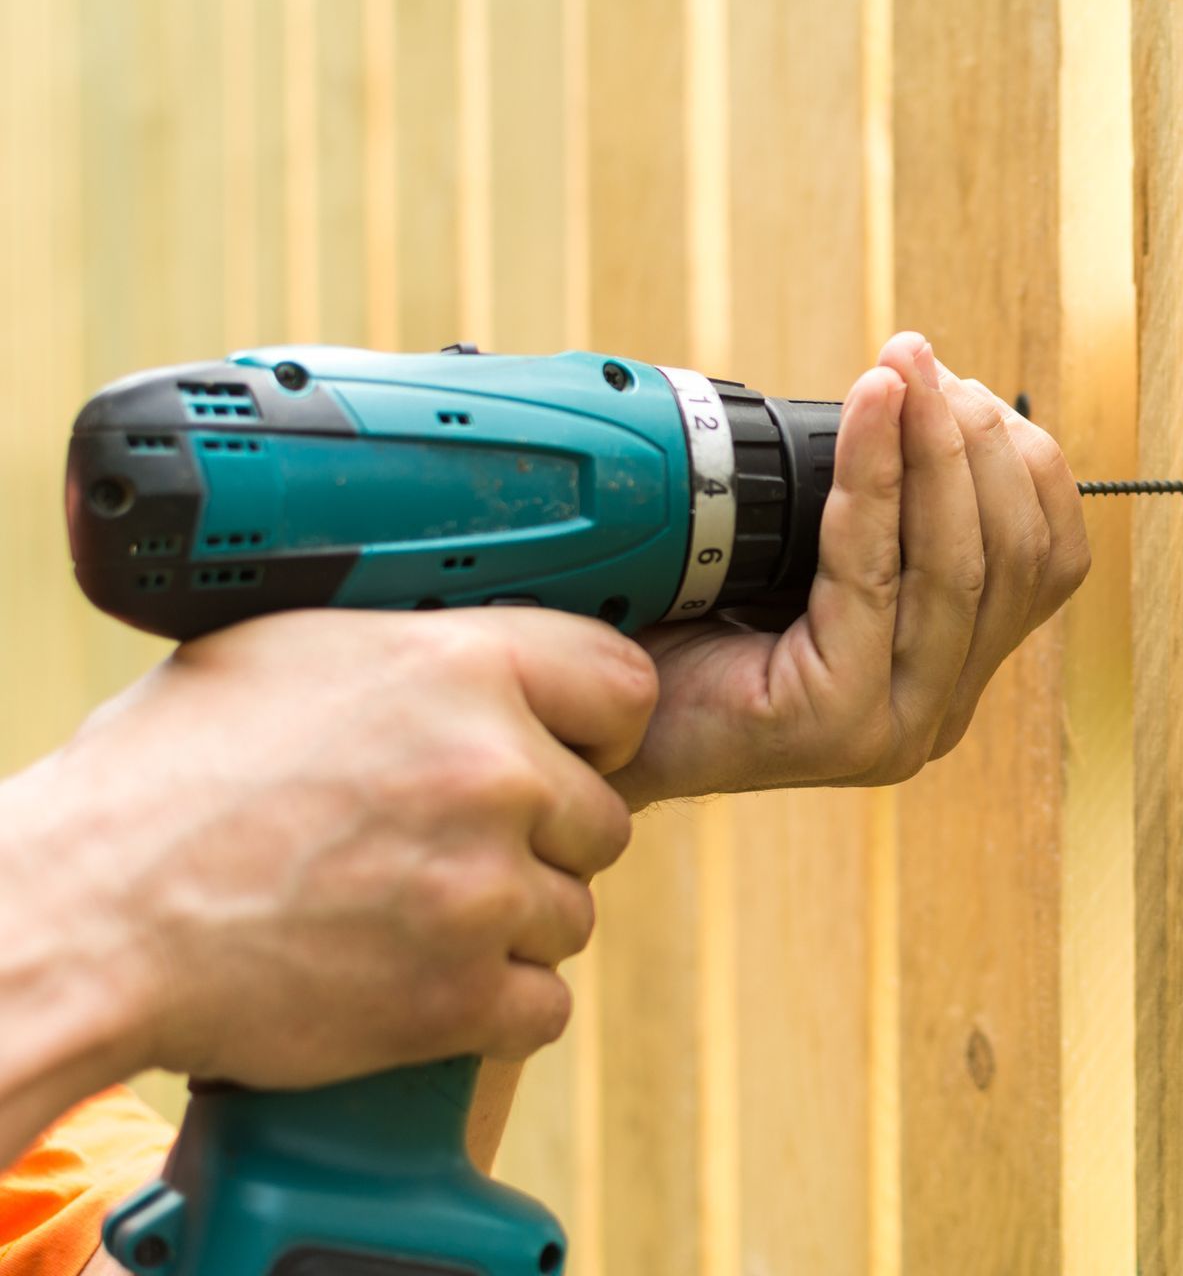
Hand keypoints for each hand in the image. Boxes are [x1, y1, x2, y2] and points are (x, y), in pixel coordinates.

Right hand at [3, 607, 652, 1095]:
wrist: (82, 917)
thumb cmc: (164, 779)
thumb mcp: (292, 653)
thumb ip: (421, 652)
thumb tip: (490, 660)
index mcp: (461, 666)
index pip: (625, 688)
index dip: (597, 727)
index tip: (566, 752)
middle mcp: (492, 772)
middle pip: (603, 817)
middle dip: (543, 837)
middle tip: (448, 847)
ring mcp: (481, 891)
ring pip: (572, 914)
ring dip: (512, 923)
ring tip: (408, 911)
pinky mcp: (457, 998)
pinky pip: (543, 1005)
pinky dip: (491, 1004)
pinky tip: (417, 977)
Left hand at [614, 331, 1090, 804]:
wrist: (593, 711)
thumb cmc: (687, 629)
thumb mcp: (811, 560)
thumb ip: (882, 518)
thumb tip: (922, 394)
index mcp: (947, 672)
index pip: (1047, 563)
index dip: (1025, 463)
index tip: (965, 386)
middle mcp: (937, 710)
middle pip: (1014, 558)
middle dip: (978, 440)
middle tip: (922, 360)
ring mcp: (895, 726)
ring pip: (958, 565)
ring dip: (934, 448)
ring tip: (901, 369)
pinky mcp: (838, 722)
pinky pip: (875, 575)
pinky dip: (878, 477)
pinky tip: (868, 410)